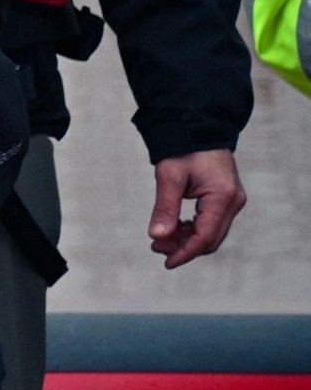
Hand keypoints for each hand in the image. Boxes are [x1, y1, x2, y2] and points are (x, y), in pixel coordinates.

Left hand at [149, 148, 244, 269]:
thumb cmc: (183, 148)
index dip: (185, 252)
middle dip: (184, 248)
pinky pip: (212, 222)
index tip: (166, 262)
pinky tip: (175, 228)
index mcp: (223, 197)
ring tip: (161, 240)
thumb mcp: (169, 176)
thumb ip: (165, 207)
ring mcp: (233, 200)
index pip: (205, 236)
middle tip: (156, 248)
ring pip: (212, 232)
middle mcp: (234, 202)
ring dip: (188, 240)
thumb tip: (156, 236)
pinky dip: (193, 229)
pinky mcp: (227, 198)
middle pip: (211, 239)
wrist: (197, 127)